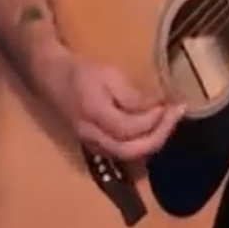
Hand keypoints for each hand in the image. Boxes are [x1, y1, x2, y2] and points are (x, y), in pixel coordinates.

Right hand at [34, 50, 182, 160]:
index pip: (130, 128)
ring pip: (129, 155)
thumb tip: (156, 107)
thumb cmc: (81, 72)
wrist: (51, 78)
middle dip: (160, 135)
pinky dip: (142, 143)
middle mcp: (93, 136)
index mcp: (95, 114)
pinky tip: (154, 128)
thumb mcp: (108, 74)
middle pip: (132, 150)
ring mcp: (93, 145)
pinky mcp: (96, 146)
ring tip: (169, 121)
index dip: (154, 119)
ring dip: (153, 140)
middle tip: (177, 114)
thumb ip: (131, 95)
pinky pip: (123, 152)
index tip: (171, 103)